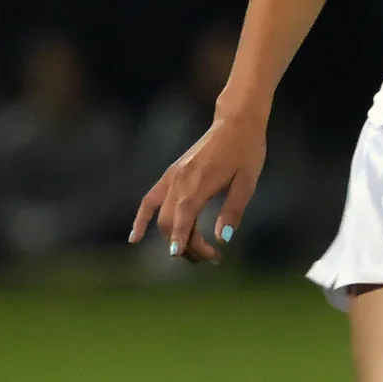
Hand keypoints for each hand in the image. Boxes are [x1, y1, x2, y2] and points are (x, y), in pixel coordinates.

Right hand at [130, 107, 267, 262]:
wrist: (235, 123)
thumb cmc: (246, 152)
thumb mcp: (247, 182)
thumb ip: (233, 210)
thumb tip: (222, 238)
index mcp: (199, 183)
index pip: (185, 220)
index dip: (185, 241)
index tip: (191, 258)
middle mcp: (180, 181)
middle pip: (171, 222)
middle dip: (187, 245)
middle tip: (210, 258)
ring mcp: (173, 177)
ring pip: (161, 215)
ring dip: (171, 237)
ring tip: (189, 253)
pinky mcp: (171, 174)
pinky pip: (150, 199)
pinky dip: (141, 219)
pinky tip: (135, 237)